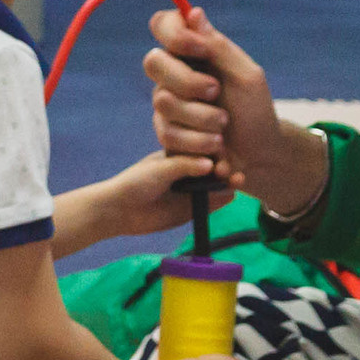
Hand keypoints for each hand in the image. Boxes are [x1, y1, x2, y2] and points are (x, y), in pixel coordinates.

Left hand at [94, 152, 233, 239]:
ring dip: (228, 182)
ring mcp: (191, 191)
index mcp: (180, 155)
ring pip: (216, 185)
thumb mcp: (161, 168)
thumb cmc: (136, 182)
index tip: (223, 150)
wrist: (120, 210)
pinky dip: (222, 199)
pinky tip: (231, 194)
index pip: (203, 149)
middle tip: (229, 169)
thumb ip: (185, 165)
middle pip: (214, 167)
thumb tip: (211, 165)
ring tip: (238, 180)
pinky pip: (212, 203)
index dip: (216, 150)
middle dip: (224, 166)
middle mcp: (188, 171)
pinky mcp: (192, 209)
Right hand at [144, 6, 326, 215]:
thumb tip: (193, 13)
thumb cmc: (256, 111)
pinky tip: (217, 147)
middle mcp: (175, 73)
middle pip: (153, 62)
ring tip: (224, 126)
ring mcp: (167, 104)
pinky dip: (198, 142)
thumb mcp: (246, 76)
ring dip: (201, 117)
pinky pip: (168, 133)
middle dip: (188, 81)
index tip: (201, 50)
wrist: (259, 156)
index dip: (174, 34)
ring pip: (162, 102)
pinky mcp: (167, 133)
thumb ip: (219, 47)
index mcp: (194, 52)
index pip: (163, 25)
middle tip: (216, 92)